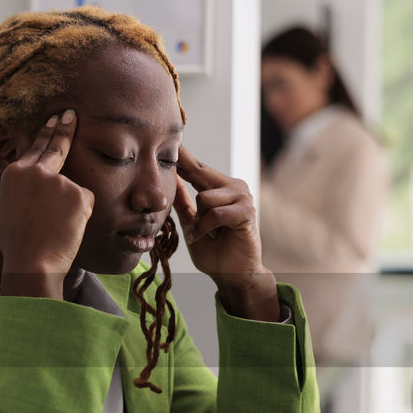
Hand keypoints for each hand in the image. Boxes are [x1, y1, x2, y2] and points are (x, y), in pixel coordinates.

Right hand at [0, 110, 93, 298]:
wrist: (33, 262)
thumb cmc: (13, 244)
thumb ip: (8, 197)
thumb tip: (9, 198)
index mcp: (14, 174)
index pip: (35, 148)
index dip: (45, 133)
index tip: (54, 120)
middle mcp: (36, 171)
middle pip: (56, 145)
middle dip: (64, 127)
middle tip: (70, 115)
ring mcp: (60, 181)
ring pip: (71, 190)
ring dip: (67, 207)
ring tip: (53, 229)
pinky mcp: (80, 194)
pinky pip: (84, 203)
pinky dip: (79, 216)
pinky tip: (66, 229)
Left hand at [174, 145, 279, 320]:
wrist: (232, 274)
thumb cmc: (213, 251)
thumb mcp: (191, 224)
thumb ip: (183, 203)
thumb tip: (170, 180)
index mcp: (219, 188)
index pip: (196, 167)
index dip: (182, 155)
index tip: (170, 138)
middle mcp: (233, 187)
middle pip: (199, 172)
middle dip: (183, 168)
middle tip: (166, 160)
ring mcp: (242, 197)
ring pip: (205, 197)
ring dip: (198, 221)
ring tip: (202, 234)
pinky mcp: (247, 212)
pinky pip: (215, 213)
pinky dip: (205, 228)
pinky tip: (206, 237)